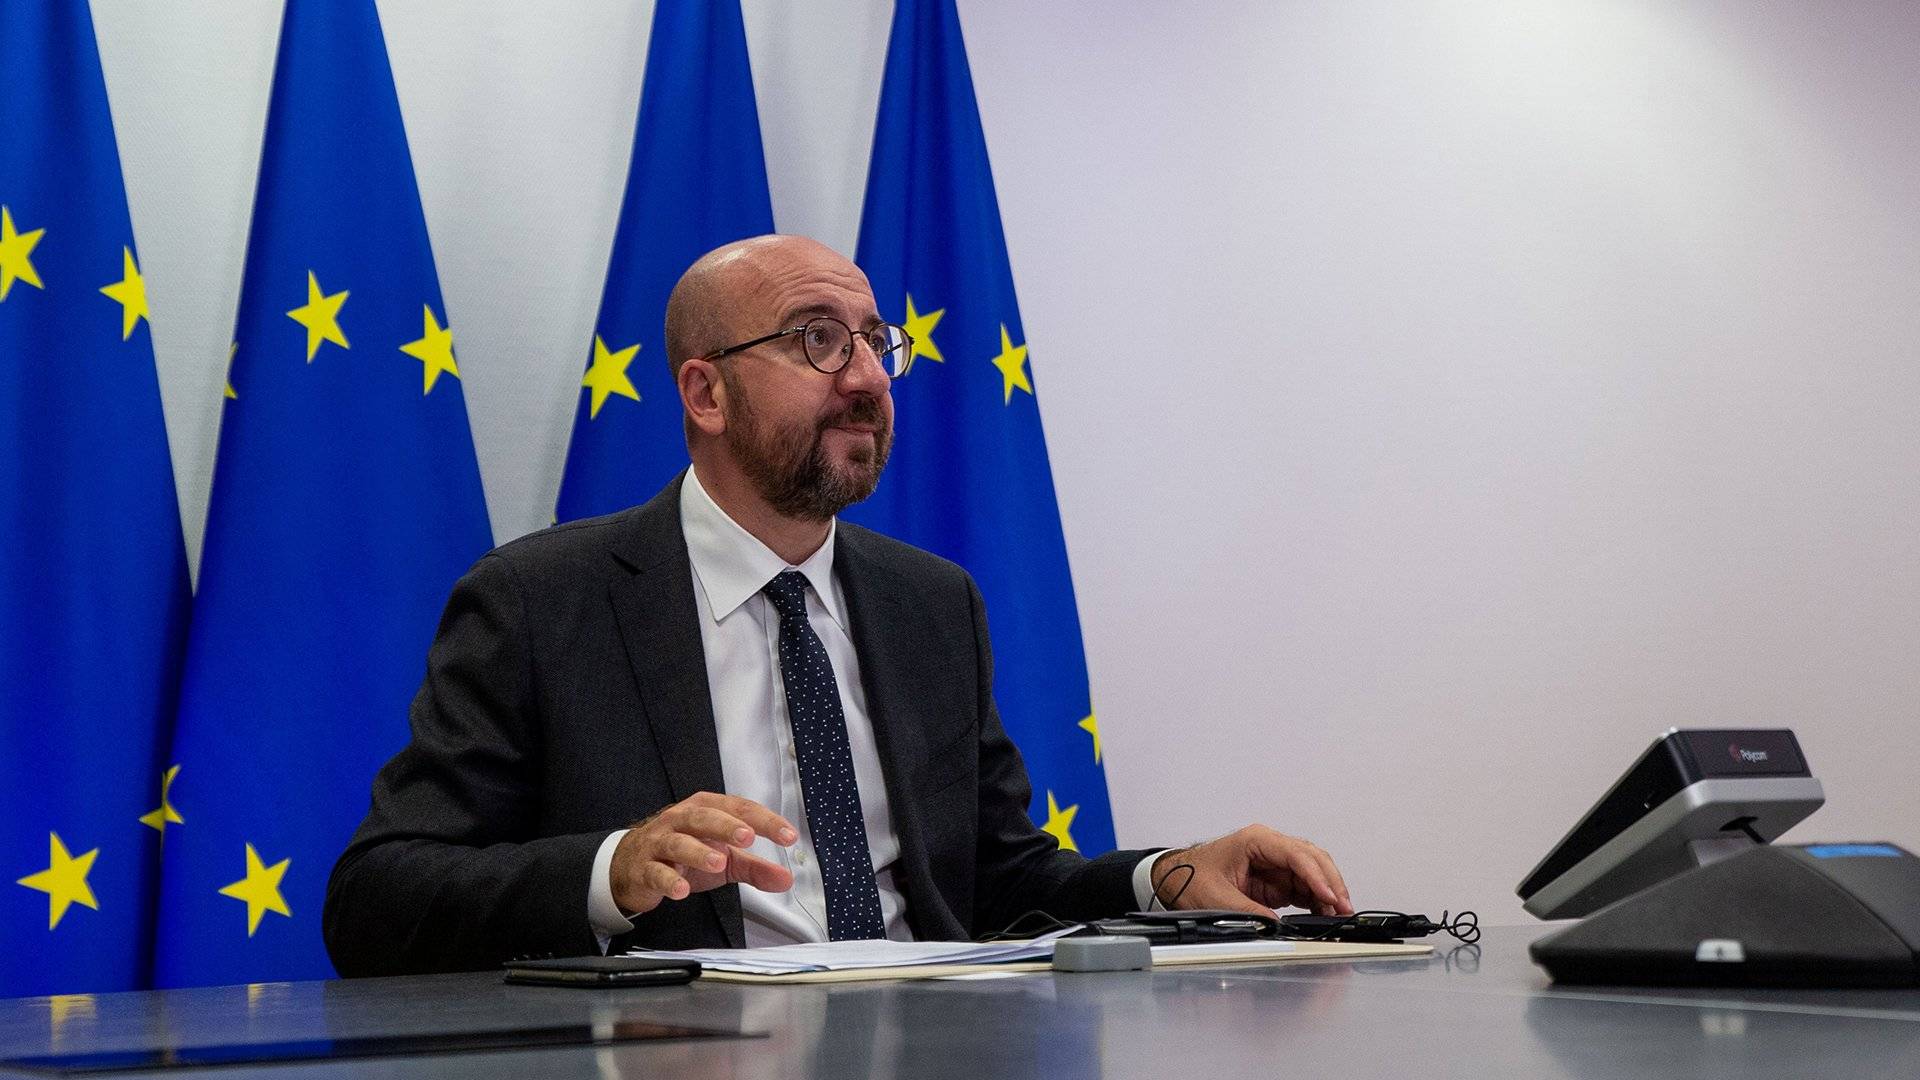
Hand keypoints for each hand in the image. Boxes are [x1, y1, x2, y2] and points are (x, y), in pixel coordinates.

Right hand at [610, 792, 798, 916]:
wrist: (630, 865)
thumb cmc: (681, 855)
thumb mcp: (723, 859)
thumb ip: (754, 867)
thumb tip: (786, 879)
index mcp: (706, 811)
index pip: (738, 809)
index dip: (764, 821)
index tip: (788, 836)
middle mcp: (681, 820)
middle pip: (704, 817)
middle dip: (727, 826)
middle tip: (747, 837)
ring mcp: (660, 843)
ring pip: (678, 842)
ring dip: (698, 851)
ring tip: (717, 862)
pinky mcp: (644, 868)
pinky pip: (656, 872)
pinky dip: (669, 880)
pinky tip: (681, 890)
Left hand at [1150, 825, 1352, 916]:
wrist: (1174, 880)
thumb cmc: (1190, 878)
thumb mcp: (1216, 897)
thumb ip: (1249, 910)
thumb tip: (1277, 926)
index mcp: (1256, 840)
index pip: (1296, 854)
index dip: (1316, 875)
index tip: (1329, 895)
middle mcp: (1270, 848)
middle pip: (1312, 859)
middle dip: (1331, 882)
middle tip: (1343, 907)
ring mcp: (1275, 864)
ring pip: (1313, 873)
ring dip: (1328, 892)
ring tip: (1339, 914)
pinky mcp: (1276, 881)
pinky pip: (1304, 888)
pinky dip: (1317, 900)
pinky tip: (1325, 914)